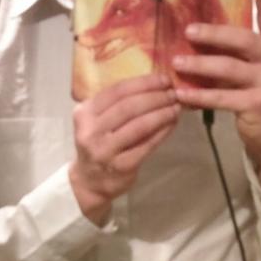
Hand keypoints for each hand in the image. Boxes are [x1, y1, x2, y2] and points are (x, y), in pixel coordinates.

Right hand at [70, 74, 179, 223]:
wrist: (89, 182)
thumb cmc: (98, 144)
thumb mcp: (97, 121)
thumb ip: (116, 104)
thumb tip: (154, 85)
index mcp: (84, 112)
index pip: (117, 91)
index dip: (144, 83)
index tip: (164, 79)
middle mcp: (91, 130)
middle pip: (129, 106)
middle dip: (155, 96)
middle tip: (173, 92)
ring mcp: (105, 150)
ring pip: (139, 125)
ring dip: (162, 113)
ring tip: (176, 106)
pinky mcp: (121, 166)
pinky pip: (147, 144)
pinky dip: (163, 131)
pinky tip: (172, 124)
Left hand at [173, 0, 260, 188]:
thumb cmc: (260, 97)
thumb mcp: (257, 70)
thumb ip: (239, 52)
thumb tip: (198, 34)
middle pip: (244, 40)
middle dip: (214, 33)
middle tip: (188, 31)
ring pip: (230, 69)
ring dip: (200, 65)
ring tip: (176, 63)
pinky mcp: (258, 104)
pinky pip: (223, 97)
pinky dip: (200, 96)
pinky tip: (181, 95)